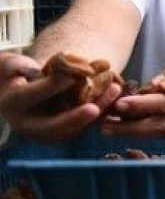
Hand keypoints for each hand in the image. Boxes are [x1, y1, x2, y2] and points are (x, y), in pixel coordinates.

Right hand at [0, 52, 118, 143]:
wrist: (18, 90)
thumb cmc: (18, 73)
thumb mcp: (17, 65)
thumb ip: (28, 68)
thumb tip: (55, 74)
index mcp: (14, 104)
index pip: (33, 96)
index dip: (51, 87)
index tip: (70, 78)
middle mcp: (30, 124)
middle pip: (55, 125)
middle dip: (76, 117)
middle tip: (93, 109)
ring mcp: (49, 132)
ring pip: (76, 127)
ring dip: (98, 110)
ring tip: (115, 89)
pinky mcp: (66, 132)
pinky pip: (86, 125)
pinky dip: (103, 111)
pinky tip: (117, 94)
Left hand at [103, 55, 164, 136]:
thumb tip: (154, 83)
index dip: (143, 105)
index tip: (120, 104)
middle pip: (160, 125)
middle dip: (130, 127)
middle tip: (104, 125)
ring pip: (161, 134)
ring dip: (134, 133)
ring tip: (110, 130)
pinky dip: (146, 133)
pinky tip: (129, 130)